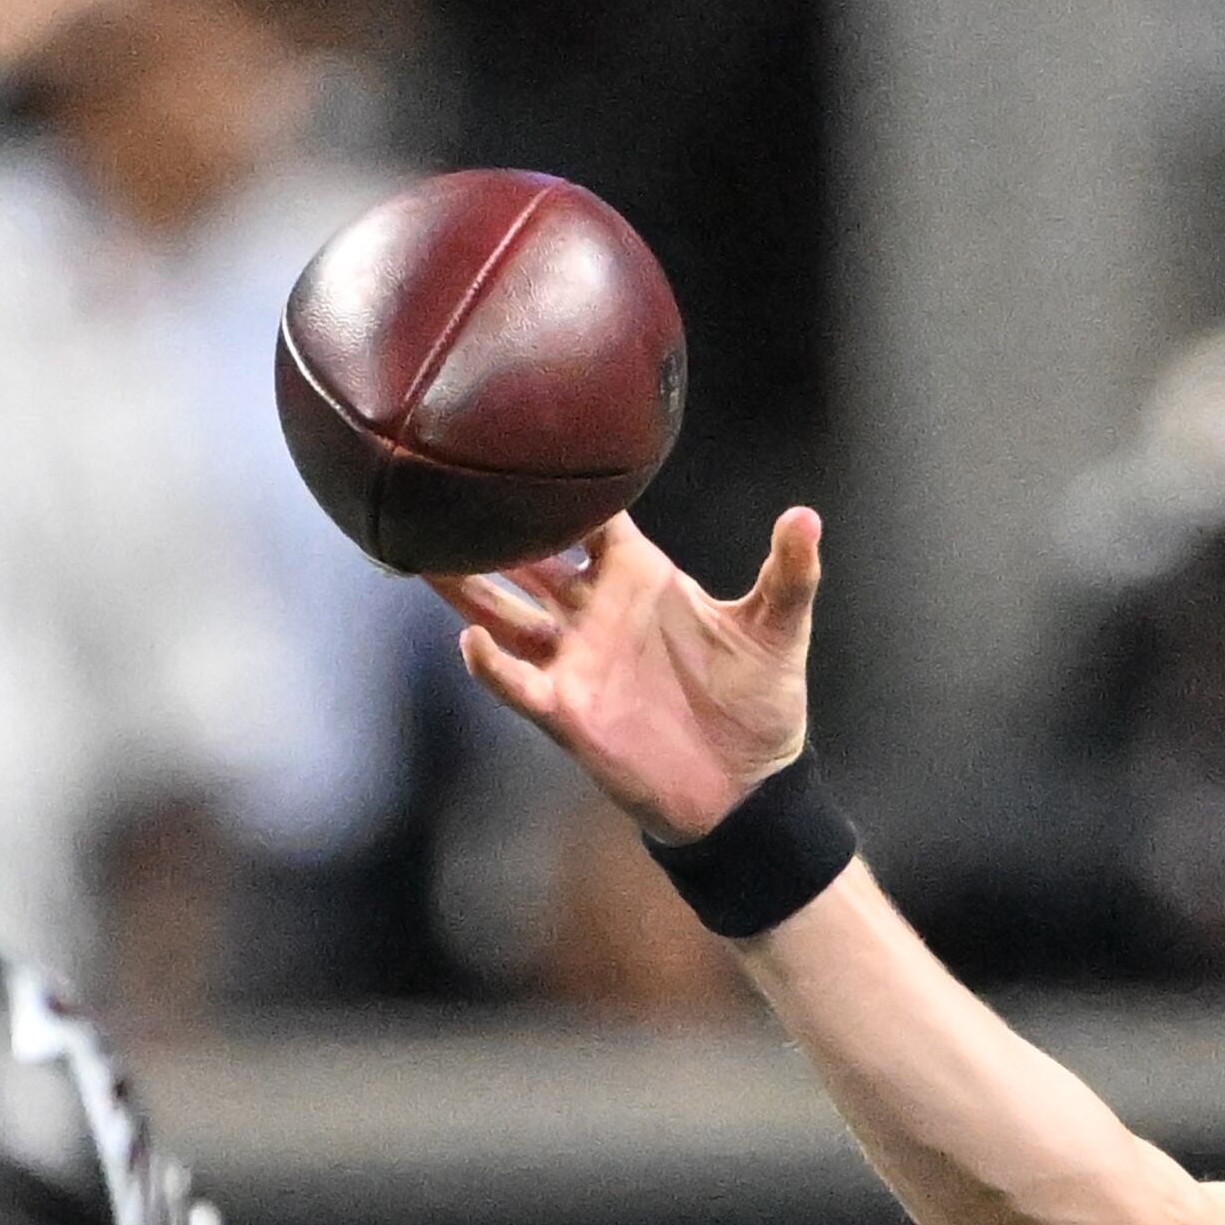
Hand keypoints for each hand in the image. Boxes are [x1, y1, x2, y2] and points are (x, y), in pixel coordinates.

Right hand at [434, 510, 821, 840]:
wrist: (746, 790)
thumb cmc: (760, 704)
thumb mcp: (779, 631)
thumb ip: (789, 574)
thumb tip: (807, 516)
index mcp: (638, 574)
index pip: (588, 513)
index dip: (558, 478)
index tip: (520, 434)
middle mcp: (595, 608)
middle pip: (524, 554)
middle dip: (484, 524)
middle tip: (436, 480)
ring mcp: (575, 658)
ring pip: (501, 609)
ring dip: (462, 584)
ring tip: (417, 548)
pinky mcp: (567, 710)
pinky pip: (517, 680)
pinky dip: (491, 663)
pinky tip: (470, 639)